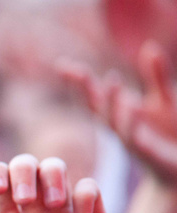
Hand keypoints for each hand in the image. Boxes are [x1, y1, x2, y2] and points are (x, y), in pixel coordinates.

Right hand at [59, 41, 176, 182]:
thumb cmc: (171, 136)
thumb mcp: (165, 100)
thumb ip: (155, 75)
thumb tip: (147, 47)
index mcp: (120, 114)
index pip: (94, 95)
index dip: (79, 81)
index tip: (61, 65)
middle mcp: (119, 127)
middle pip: (94, 107)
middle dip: (83, 89)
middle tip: (70, 70)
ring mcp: (130, 140)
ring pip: (112, 121)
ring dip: (110, 102)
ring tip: (110, 79)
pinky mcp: (146, 152)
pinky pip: (133, 136)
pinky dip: (129, 120)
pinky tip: (130, 104)